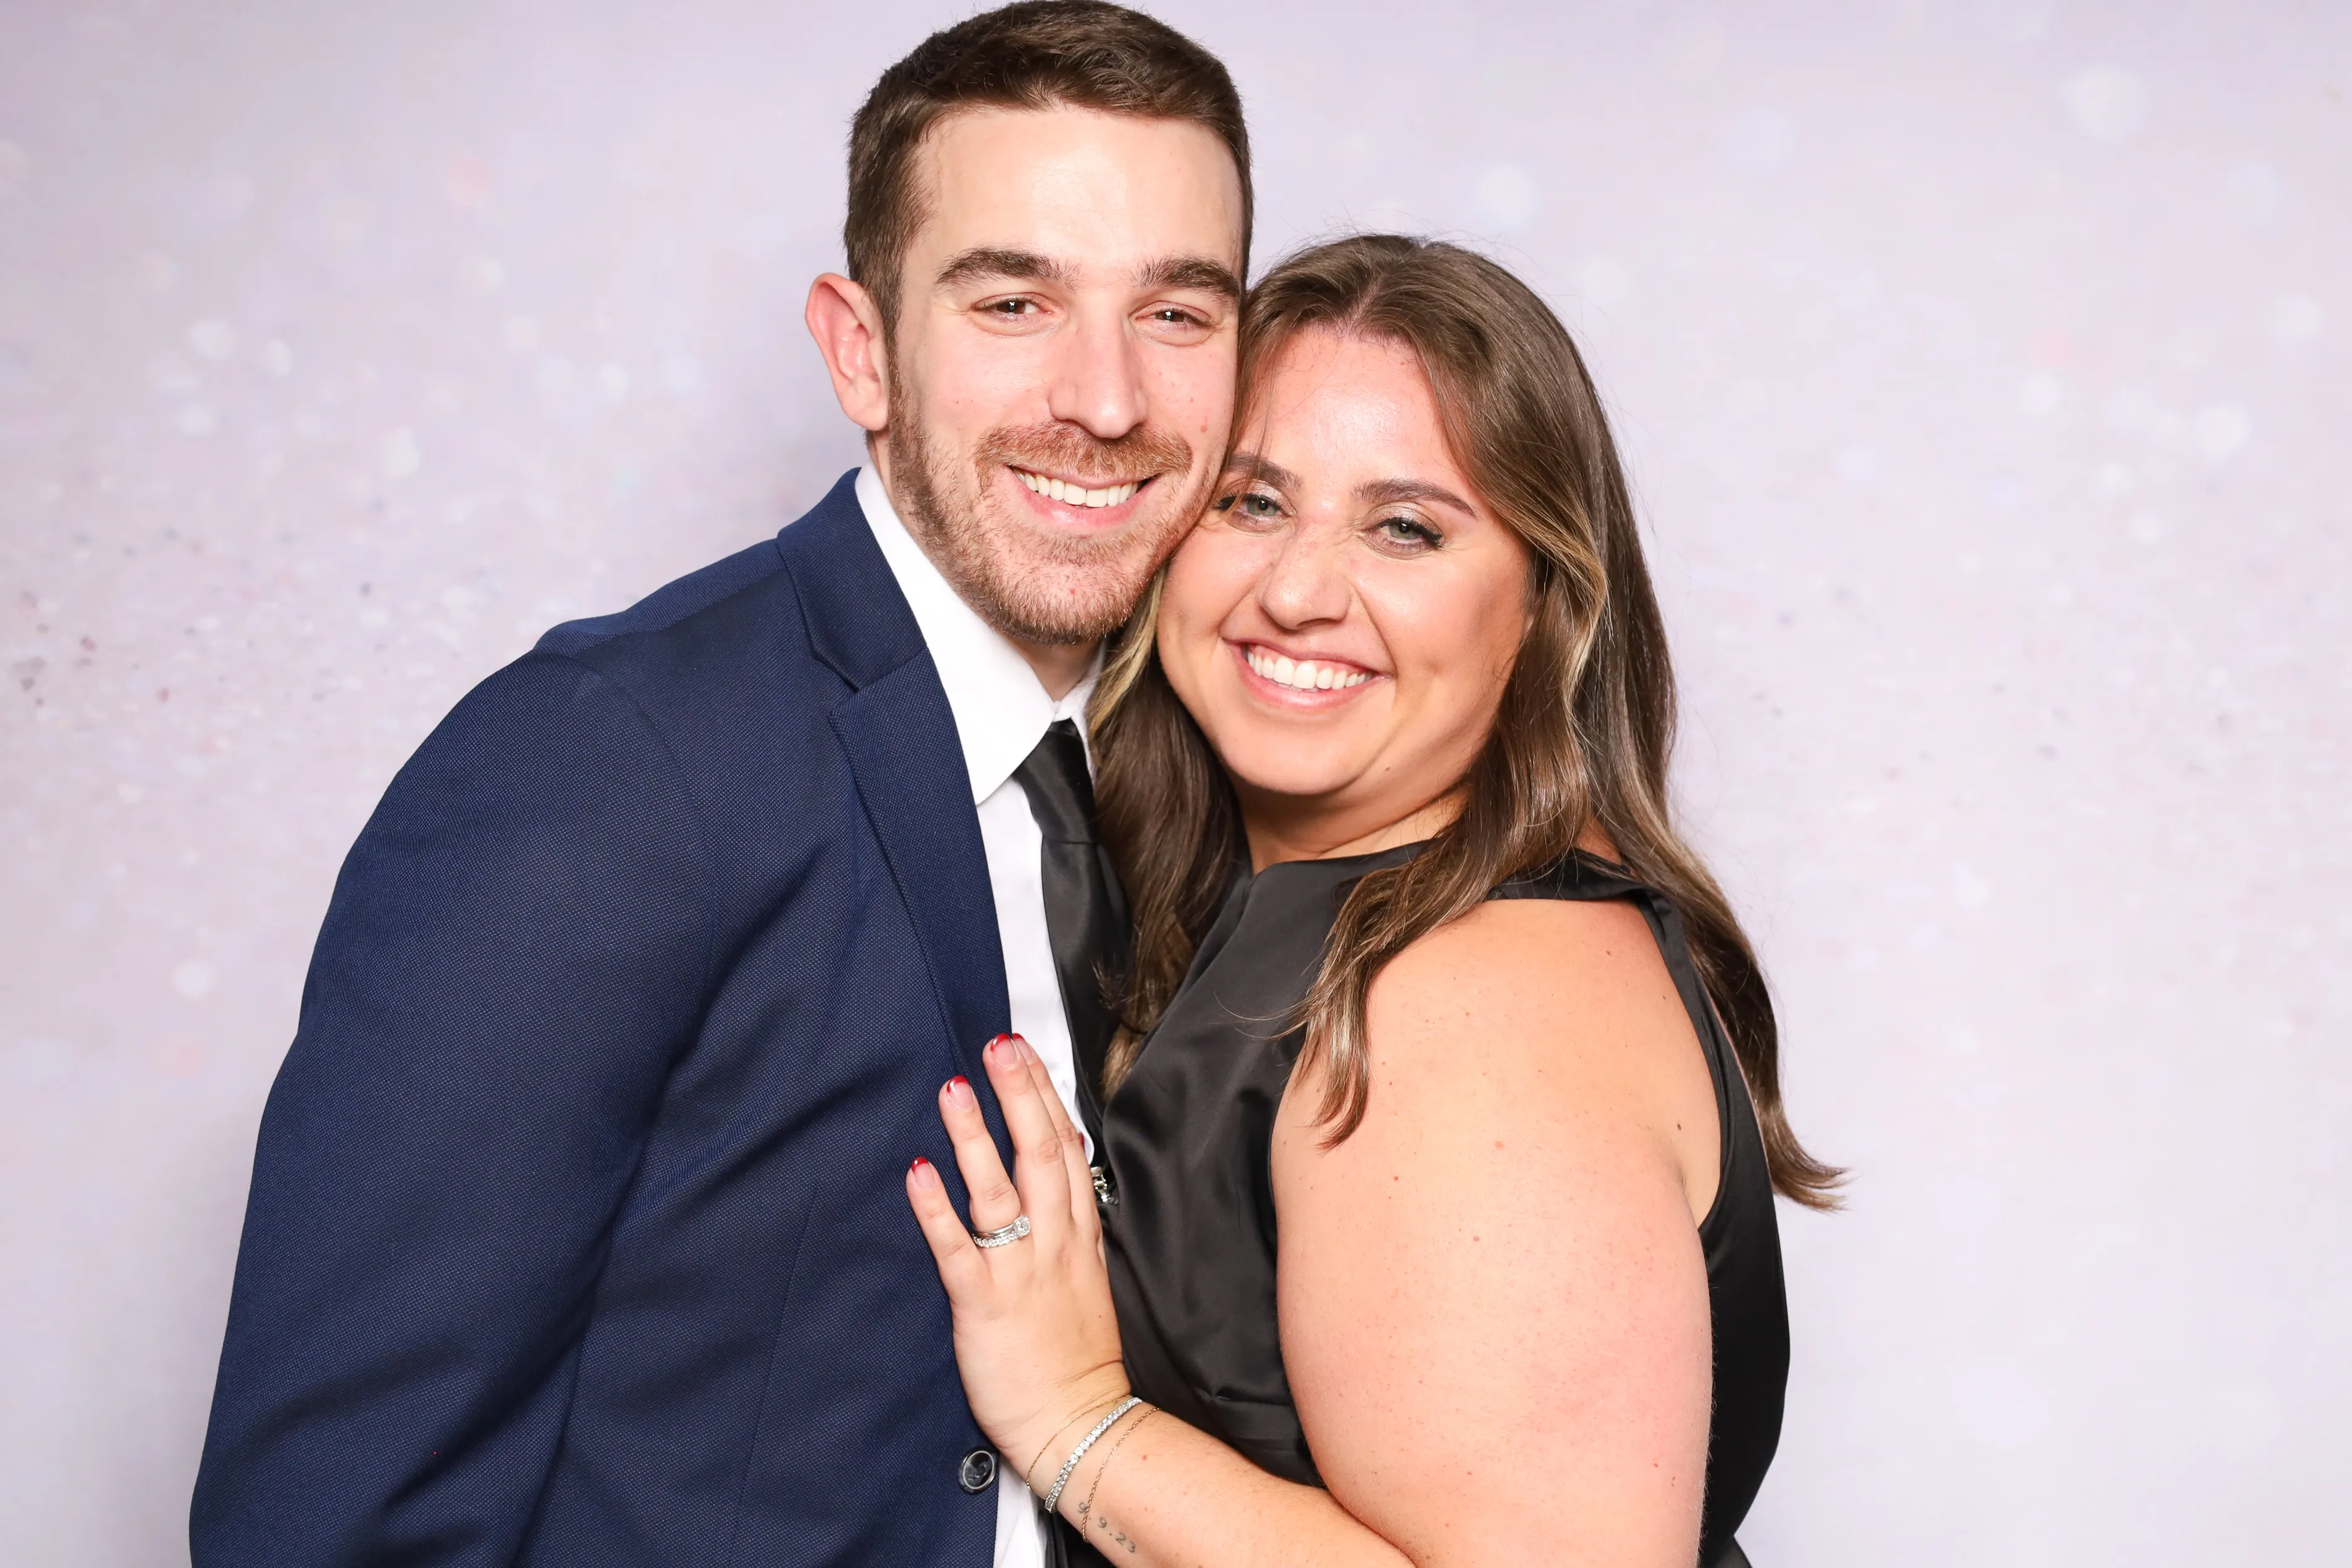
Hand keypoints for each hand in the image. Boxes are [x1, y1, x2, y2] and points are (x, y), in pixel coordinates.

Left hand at [906, 1034, 1130, 1485]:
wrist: (1082, 1425)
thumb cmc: (1077, 1359)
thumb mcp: (1085, 1279)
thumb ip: (1069, 1227)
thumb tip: (1056, 1178)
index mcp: (1077, 1237)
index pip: (1065, 1150)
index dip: (1045, 1097)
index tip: (1026, 1053)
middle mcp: (1052, 1244)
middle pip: (1040, 1154)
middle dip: (1019, 1094)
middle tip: (999, 1044)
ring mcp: (1020, 1272)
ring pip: (1000, 1191)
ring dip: (977, 1136)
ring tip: (955, 1089)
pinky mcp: (985, 1305)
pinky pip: (958, 1249)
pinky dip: (937, 1209)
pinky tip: (920, 1173)